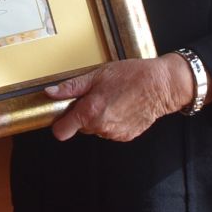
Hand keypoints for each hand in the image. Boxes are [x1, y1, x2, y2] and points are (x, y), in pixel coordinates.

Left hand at [46, 55, 201, 142]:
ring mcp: (114, 134)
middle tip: (95, 97)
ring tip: (112, 99)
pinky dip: (112, 121)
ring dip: (98, 118)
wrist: (161, 85)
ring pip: (96, 129)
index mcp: (90, 111)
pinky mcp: (126, 136)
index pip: (61, 132)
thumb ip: (71, 87)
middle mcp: (101, 127)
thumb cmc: (131, 76)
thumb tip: (50, 93)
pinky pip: (110, 131)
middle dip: (83, 114)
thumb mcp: (97, 75)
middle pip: (80, 127)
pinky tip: (122, 107)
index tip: (64, 114)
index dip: (60, 123)